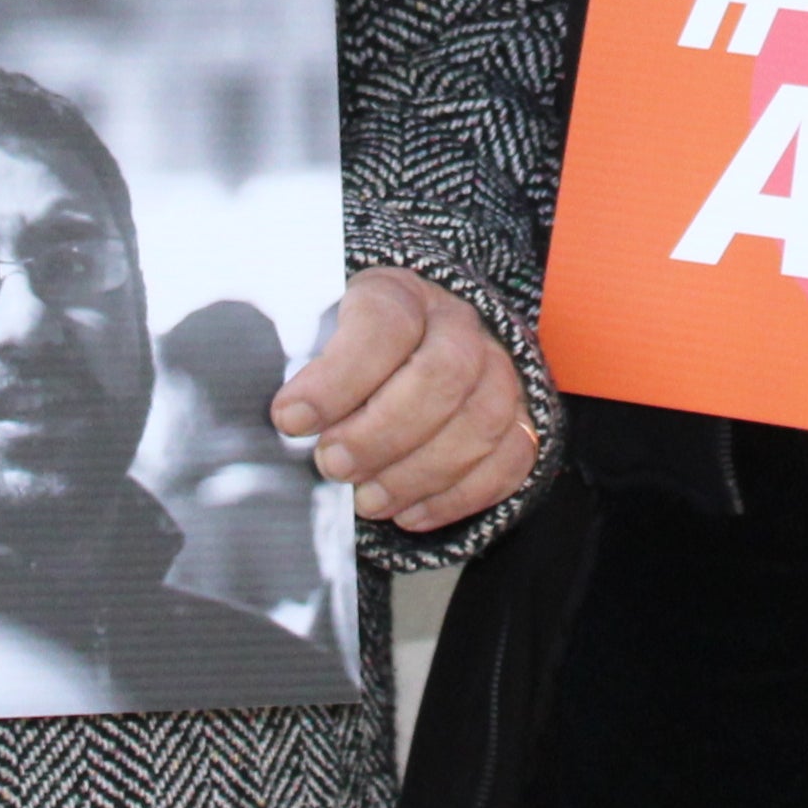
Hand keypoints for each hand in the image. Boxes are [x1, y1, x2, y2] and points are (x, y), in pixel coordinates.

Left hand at [267, 267, 538, 534]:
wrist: (409, 347)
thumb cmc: (349, 352)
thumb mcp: (316, 337)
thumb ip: (302, 368)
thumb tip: (286, 419)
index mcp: (401, 293)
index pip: (382, 325)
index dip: (337, 378)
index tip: (291, 419)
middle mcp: (459, 324)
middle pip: (442, 374)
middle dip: (381, 433)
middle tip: (333, 465)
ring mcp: (498, 369)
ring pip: (480, 421)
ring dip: (419, 473)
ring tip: (367, 501)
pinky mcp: (521, 416)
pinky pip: (510, 460)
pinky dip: (459, 497)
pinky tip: (411, 514)